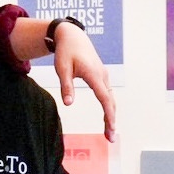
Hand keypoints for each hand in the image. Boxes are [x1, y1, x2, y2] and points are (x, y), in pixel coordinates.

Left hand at [51, 24, 115, 141]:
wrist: (72, 36)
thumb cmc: (65, 51)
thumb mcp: (62, 69)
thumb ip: (66, 86)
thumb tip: (68, 104)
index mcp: (94, 74)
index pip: (105, 99)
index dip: (109, 115)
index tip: (111, 129)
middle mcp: (102, 75)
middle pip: (111, 101)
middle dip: (111, 120)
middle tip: (110, 138)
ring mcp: (103, 75)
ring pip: (110, 98)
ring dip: (111, 115)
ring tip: (108, 132)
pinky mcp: (101, 75)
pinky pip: (107, 94)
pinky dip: (109, 106)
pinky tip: (107, 117)